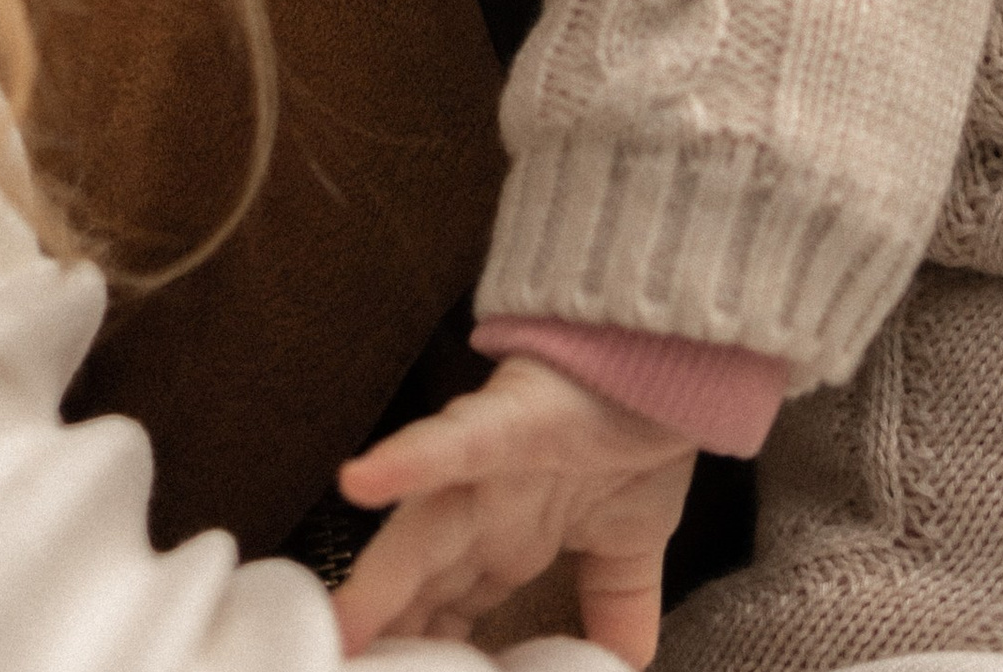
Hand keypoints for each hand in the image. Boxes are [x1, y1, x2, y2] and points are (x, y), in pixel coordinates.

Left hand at [329, 357, 697, 665]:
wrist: (665, 360)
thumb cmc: (636, 434)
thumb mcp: (630, 545)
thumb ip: (618, 606)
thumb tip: (627, 670)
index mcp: (506, 541)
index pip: (448, 613)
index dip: (418, 653)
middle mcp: (482, 512)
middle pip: (418, 588)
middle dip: (382, 633)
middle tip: (338, 668)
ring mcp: (484, 469)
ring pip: (420, 533)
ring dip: (377, 580)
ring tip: (337, 626)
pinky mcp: (502, 420)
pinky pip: (451, 441)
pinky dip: (408, 459)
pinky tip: (360, 479)